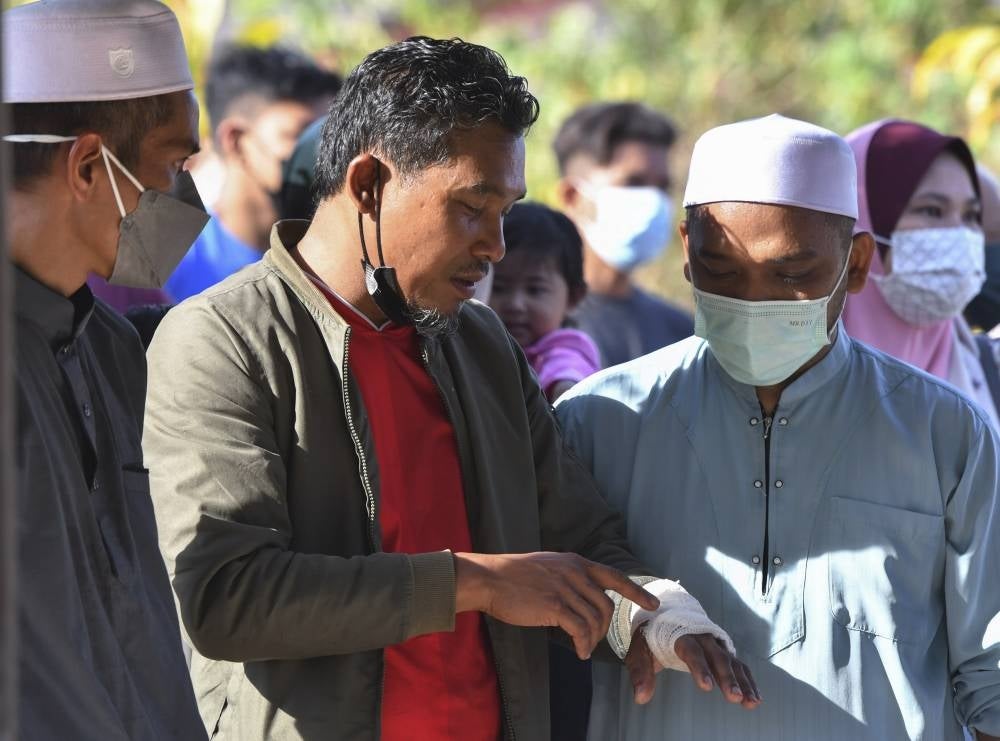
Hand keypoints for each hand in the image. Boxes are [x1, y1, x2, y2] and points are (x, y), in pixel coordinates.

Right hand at [454, 551, 658, 659]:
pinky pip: (580, 629)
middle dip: (605, 628)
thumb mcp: (547, 565)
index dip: (635, 592)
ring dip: (592, 640)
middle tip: (593, 641)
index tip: (652, 605)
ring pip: (594, 620)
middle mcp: (574, 573)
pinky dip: (583, 644)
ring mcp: (565, 588)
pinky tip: (578, 651)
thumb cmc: (512, 575)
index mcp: (574, 562)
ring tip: (583, 649)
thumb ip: (568, 577)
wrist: (489, 578)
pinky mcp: (554, 606)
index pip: (614, 576)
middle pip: (606, 605)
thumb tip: (582, 598)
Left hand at [625, 631, 760, 708]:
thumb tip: (640, 697)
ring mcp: (715, 643)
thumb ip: (640, 671)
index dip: (699, 668)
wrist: (666, 613)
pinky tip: (755, 698)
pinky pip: (739, 666)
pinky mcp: (724, 651)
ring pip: (732, 662)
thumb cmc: (652, 635)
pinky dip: (748, 681)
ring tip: (750, 702)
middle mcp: (702, 636)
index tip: (707, 686)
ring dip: (742, 682)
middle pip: (717, 656)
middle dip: (727, 677)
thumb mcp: (639, 649)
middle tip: (733, 697)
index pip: (691, 650)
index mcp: (680, 633)